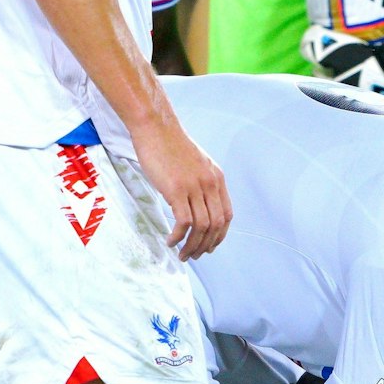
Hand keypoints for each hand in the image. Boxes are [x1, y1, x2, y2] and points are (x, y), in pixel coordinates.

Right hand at [131, 112, 229, 260]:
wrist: (156, 128)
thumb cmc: (169, 145)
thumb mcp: (195, 163)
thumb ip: (200, 182)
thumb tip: (196, 204)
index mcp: (217, 178)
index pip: (227, 215)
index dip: (219, 236)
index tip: (209, 246)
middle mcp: (210, 183)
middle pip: (215, 225)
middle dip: (206, 245)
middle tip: (193, 256)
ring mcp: (194, 187)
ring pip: (201, 227)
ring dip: (192, 246)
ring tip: (182, 254)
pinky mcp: (176, 189)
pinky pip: (183, 222)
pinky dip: (178, 236)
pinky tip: (170, 241)